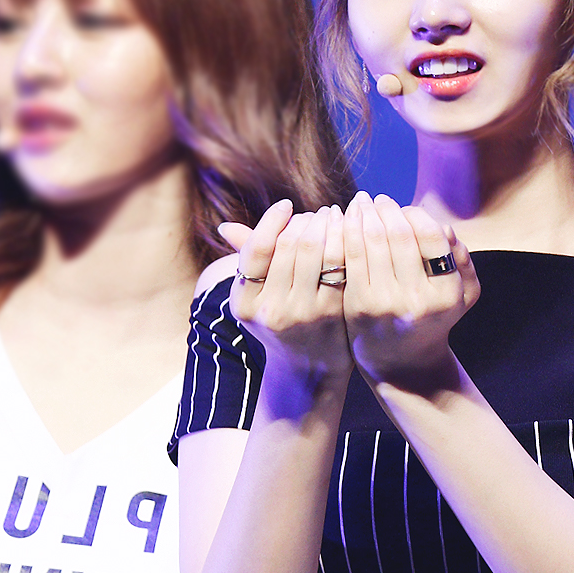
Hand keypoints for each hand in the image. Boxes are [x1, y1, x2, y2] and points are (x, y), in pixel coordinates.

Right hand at [219, 201, 352, 387]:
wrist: (310, 366)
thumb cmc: (282, 320)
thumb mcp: (257, 297)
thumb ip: (248, 261)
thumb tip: (225, 227)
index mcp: (246, 302)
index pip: (257, 248)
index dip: (272, 221)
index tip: (286, 206)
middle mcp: (271, 309)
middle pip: (288, 245)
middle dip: (305, 220)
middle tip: (316, 213)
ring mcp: (302, 314)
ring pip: (315, 251)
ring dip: (327, 225)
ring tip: (332, 216)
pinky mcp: (332, 314)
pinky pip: (339, 265)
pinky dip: (344, 242)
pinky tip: (348, 233)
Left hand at [342, 191, 479, 386]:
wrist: (401, 360)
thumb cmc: (433, 316)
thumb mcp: (462, 294)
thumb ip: (462, 259)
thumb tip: (444, 227)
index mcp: (447, 293)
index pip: (432, 236)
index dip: (415, 214)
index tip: (404, 208)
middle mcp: (417, 299)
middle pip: (399, 235)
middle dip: (386, 209)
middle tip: (378, 199)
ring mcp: (385, 303)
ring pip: (372, 241)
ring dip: (364, 215)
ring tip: (361, 204)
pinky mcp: (358, 305)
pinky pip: (351, 256)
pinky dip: (347, 231)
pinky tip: (345, 221)